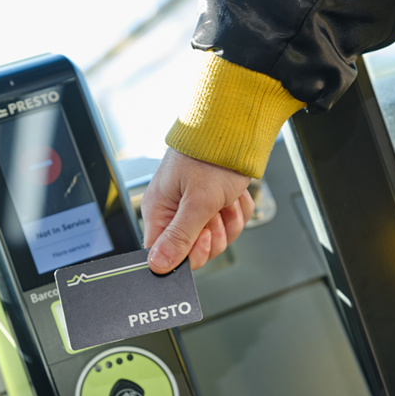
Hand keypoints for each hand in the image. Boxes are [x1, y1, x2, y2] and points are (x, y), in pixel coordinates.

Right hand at [141, 148, 254, 273]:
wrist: (235, 130)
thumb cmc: (210, 155)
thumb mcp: (198, 201)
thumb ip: (179, 237)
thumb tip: (157, 266)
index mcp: (159, 211)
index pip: (163, 254)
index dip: (187, 255)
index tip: (202, 239)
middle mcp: (174, 212)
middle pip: (194, 251)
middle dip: (214, 234)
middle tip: (215, 212)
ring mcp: (195, 210)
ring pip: (216, 239)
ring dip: (229, 220)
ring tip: (225, 199)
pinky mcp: (214, 205)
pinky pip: (229, 225)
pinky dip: (237, 211)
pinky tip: (233, 195)